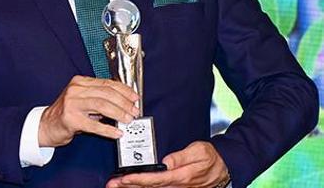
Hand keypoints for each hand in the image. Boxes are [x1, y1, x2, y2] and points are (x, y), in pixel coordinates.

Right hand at [38, 75, 138, 146]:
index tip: (135, 97)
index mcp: (79, 82)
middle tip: (134, 111)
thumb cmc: (67, 113)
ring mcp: (71, 104)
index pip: (107, 83)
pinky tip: (117, 133)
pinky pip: (94, 125)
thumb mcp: (82, 100)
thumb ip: (99, 98)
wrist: (46, 125)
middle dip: (124, 103)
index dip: (124, 90)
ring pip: (102, 105)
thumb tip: (124, 103)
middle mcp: (75, 90)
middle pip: (106, 93)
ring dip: (119, 113)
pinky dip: (108, 130)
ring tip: (128, 120)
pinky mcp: (70, 119)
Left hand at [106, 141, 228, 187]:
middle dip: (129, 186)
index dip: (139, 179)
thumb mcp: (200, 151)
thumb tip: (166, 161)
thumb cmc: (211, 158)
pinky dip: (142, 187)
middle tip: (111, 183)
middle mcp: (178, 186)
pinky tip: (130, 186)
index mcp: (182, 177)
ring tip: (115, 185)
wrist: (225, 168)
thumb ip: (182, 156)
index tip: (124, 178)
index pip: (156, 180)